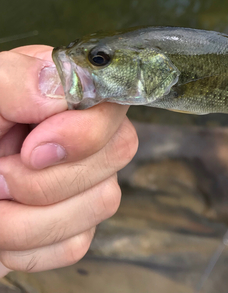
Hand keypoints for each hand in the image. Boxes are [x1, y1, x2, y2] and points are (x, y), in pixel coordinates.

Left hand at [0, 46, 137, 276]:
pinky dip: (31, 246)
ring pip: (102, 202)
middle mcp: (81, 132)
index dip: (84, 131)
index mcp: (60, 92)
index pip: (113, 102)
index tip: (31, 149)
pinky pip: (75, 244)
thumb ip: (14, 80)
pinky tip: (4, 230)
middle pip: (118, 151)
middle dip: (48, 178)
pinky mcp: (74, 224)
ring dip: (31, 218)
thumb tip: (59, 89)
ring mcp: (83, 179)